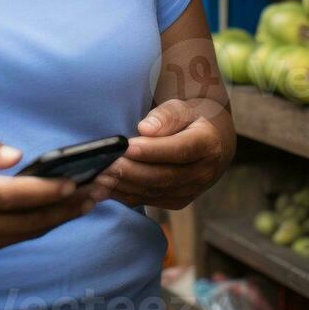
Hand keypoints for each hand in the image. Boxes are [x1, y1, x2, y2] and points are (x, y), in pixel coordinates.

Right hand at [0, 133, 104, 260]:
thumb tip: (15, 155)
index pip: (10, 196)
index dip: (46, 191)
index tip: (76, 181)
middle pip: (26, 221)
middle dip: (68, 206)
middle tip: (101, 188)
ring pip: (24, 234)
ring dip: (60, 218)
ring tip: (92, 199)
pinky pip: (12, 240)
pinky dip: (39, 225)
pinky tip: (61, 210)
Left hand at [96, 100, 225, 210]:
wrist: (210, 142)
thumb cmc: (189, 120)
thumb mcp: (182, 108)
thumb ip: (165, 116)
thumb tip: (145, 128)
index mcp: (207, 144)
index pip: (179, 150)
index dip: (152, 151)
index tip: (125, 147)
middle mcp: (203, 172)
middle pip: (164, 176)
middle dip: (130, 172)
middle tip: (103, 166)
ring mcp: (192, 191)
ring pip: (154, 191)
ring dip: (124, 186)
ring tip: (98, 179)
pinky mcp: (178, 201)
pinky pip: (149, 200)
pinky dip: (125, 195)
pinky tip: (105, 189)